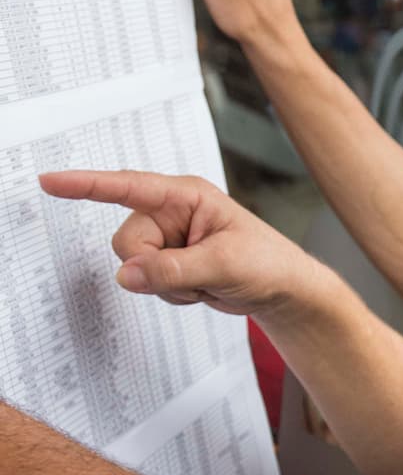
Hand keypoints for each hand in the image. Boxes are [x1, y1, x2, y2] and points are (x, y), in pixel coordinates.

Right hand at [39, 170, 326, 318]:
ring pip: (133, 266)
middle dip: (154, 266)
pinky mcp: (167, 261)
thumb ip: (174, 269)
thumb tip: (128, 274)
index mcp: (186, 196)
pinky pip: (146, 282)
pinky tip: (200, 286)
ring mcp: (168, 239)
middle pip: (126, 242)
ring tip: (204, 278)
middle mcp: (171, 213)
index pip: (128, 187)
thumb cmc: (267, 262)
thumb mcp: (224, 264)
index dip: (86, 185)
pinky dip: (172, 292)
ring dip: (166, 284)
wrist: (281, 288)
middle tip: (196, 271)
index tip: (49, 181)